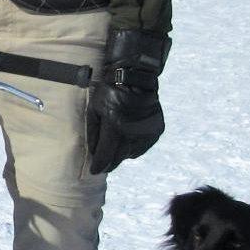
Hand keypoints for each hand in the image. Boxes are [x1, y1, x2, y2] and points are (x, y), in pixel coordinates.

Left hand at [86, 29, 169, 174]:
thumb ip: (93, 133)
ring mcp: (146, 132)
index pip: (106, 155)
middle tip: (104, 165)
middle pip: (119, 157)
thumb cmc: (108, 92)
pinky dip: (134, 148)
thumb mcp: (93, 109)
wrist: (135, 78)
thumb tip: (93, 153)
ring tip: (115, 148)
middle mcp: (132, 132)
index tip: (94, 171)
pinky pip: (142, 147)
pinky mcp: (156, 130)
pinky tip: (128, 141)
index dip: (99, 165)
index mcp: (115, 127)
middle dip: (110, 163)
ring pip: (131, 154)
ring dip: (122, 154)